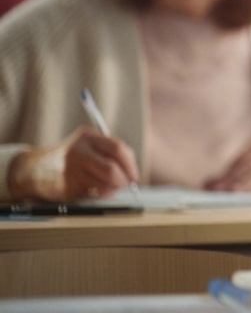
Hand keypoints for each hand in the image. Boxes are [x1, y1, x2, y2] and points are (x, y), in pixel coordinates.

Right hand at [6, 126, 138, 201]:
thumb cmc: (69, 158)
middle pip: (111, 168)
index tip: (135, 175)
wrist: (34, 169)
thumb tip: (132, 172)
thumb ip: (108, 153)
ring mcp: (71, 169)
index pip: (117, 148)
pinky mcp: (66, 186)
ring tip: (112, 188)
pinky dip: (101, 195)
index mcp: (87, 137)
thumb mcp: (86, 146)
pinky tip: (98, 191)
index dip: (130, 164)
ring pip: (104, 183)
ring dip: (113, 189)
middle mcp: (78, 151)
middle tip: (127, 185)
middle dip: (124, 180)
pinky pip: (93, 193)